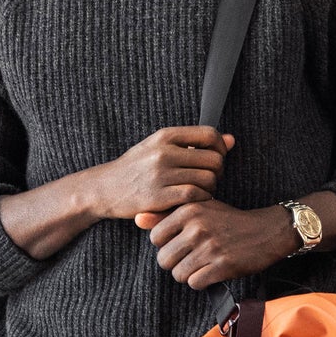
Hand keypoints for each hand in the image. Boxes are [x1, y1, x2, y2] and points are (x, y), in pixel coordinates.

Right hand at [87, 126, 233, 221]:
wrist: (104, 189)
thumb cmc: (135, 168)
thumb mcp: (160, 148)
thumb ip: (194, 143)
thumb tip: (232, 140)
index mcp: (165, 136)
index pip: (210, 135)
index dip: (221, 148)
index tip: (216, 159)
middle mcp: (164, 152)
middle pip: (214, 159)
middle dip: (218, 172)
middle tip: (209, 180)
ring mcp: (160, 174)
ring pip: (208, 179)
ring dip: (210, 188)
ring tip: (200, 191)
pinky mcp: (158, 196)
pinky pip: (194, 196)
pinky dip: (200, 200)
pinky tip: (193, 201)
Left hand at [141, 198, 296, 288]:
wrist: (266, 231)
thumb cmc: (228, 220)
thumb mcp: (199, 208)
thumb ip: (166, 214)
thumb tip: (137, 219)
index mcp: (189, 209)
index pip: (155, 238)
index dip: (165, 245)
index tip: (180, 243)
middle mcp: (197, 227)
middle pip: (164, 259)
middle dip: (174, 263)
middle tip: (189, 259)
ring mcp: (210, 247)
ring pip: (178, 274)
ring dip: (187, 274)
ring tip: (200, 265)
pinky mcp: (222, 266)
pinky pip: (195, 283)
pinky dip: (200, 281)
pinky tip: (210, 272)